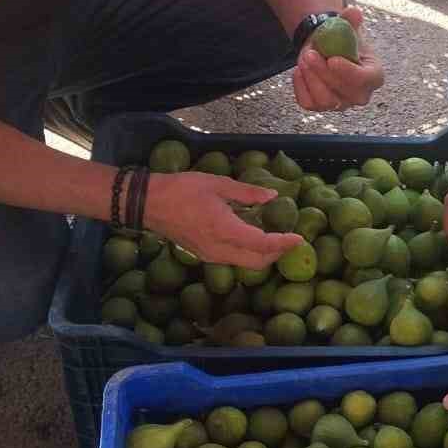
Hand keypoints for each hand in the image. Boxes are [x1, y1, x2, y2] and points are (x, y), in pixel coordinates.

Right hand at [144, 172, 303, 268]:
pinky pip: (232, 259)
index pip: (262, 244)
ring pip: (245, 263)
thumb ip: (247, 193)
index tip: (298, 239)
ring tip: (274, 237)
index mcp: (225, 230)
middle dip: (276, 253)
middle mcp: (219, 249)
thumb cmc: (182, 190)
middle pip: (256, 262)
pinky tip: (251, 235)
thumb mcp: (218, 184)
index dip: (283, 243)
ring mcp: (210, 255)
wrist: (148, 203)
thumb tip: (272, 196)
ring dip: (262, 255)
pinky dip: (248, 253)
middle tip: (289, 239)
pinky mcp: (203, 255)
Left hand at [293, 6, 383, 111]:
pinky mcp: (320, 106)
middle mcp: (359, 94)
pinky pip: (308, 103)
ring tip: (304, 58)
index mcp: (373, 75)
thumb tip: (353, 13)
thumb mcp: (347, 26)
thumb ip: (351, 20)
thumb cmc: (341, 39)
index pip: (366, 80)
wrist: (326, 48)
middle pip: (345, 93)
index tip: (333, 60)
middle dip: (324, 73)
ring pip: (325, 101)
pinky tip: (299, 70)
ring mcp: (340, 103)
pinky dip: (300, 86)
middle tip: (310, 54)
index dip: (350, 73)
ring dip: (311, 79)